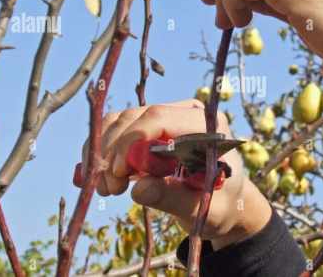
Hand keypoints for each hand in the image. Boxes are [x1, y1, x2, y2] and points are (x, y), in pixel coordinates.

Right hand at [80, 99, 271, 249]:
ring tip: (106, 188)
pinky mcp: (149, 128)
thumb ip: (174, 199)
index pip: (160, 117)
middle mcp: (185, 113)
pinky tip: (99, 178)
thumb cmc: (220, 205)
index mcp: (207, 126)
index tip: (119, 173)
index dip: (132, 141)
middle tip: (108, 188)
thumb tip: (139, 190)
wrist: (223, 203)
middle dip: (113, 151)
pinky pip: (116, 130)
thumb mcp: (203, 209)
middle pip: (135, 117)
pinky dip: (102, 152)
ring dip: (103, 153)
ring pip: (120, 121)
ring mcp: (166, 117)